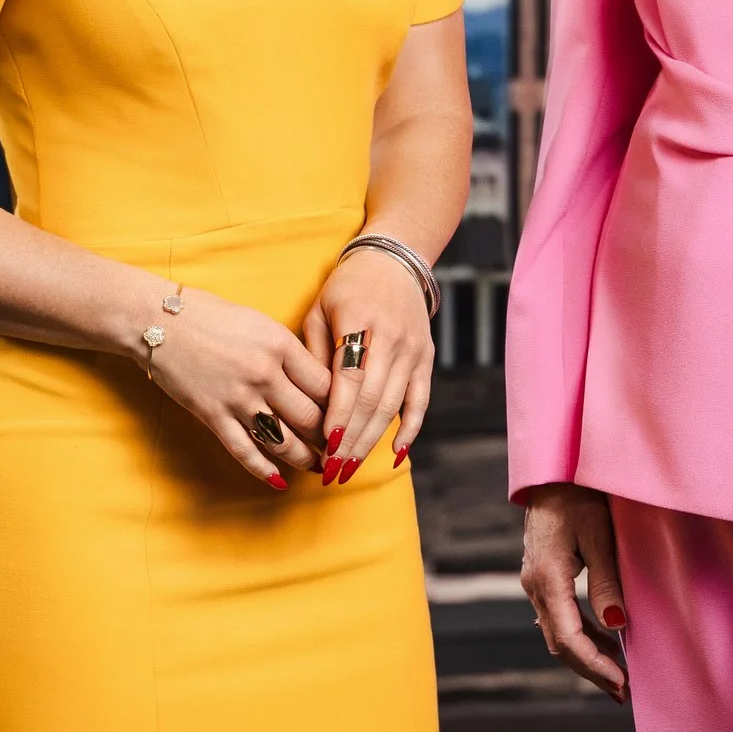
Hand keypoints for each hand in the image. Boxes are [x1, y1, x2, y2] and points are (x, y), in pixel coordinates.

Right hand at [138, 282, 330, 487]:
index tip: (349, 417)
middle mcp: (263, 373)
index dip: (342, 406)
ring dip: (305, 460)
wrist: (155, 320)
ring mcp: (237, 398)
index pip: (325, 384)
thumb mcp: (259, 323)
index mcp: (279, 344)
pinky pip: (245, 452)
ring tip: (318, 467)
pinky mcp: (213, 416)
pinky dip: (265, 470)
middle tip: (340, 449)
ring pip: (284, 441)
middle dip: (330, 438)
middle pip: (311, 417)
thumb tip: (317, 381)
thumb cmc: (208, 316)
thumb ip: (287, 352)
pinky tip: (279, 481)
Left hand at [304, 247, 435, 487]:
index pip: (350, 376)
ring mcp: (413, 350)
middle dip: (351, 438)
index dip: (338, 413)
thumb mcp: (319, 309)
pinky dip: (409, 430)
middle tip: (331, 469)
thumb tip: (305, 403)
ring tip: (349, 467)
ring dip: (371, 441)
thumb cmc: (346, 289)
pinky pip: (420, 401)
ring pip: (393, 405)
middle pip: (372, 398)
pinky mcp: (426, 359)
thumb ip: (313, 353)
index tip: (323, 443)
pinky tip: (394, 454)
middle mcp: (392, 337)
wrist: (394, 262)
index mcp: (359, 319)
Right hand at [520, 484, 627, 701]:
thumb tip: (616, 626)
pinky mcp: (542, 577)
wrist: (553, 471)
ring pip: (557, 633)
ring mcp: (535, 582)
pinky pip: (558, 617)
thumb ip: (606, 582)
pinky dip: (580, 636)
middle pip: (560, 643)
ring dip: (586, 657)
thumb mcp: (599, 536)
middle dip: (591, 670)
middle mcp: (534, 585)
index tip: (621, 681)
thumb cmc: (579, 495)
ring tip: (617, 677)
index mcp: (547, 578)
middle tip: (622, 692)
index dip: (595, 664)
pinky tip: (601, 645)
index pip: (569, 637)